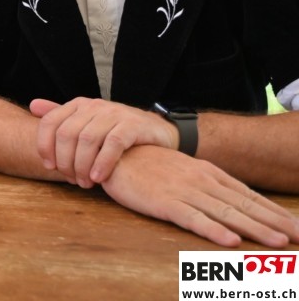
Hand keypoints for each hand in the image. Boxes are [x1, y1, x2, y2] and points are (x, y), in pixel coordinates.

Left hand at [31, 97, 175, 186]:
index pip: (50, 123)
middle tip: (72, 180)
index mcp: (78, 105)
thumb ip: (62, 116)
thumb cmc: (116, 132)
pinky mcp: (132, 125)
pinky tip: (99, 179)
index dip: (44, 146)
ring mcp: (114, 114)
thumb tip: (33, 106)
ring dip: (82, 166)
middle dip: (65, 161)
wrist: (156, 132)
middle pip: (67, 134)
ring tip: (85, 183)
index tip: (49, 167)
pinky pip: (112, 144)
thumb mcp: (87, 122)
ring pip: (87, 140)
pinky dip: (102, 163)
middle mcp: (93, 106)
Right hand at [102, 145, 298, 247]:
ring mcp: (184, 191)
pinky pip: (191, 218)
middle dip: (275, 223)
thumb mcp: (185, 171)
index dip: (275, 212)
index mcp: (209, 174)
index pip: (249, 196)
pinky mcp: (163, 202)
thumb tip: (236, 203)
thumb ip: (209, 186)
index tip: (297, 227)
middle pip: (245, 205)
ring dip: (253, 228)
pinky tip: (228, 239)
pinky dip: (211, 229)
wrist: (115, 153)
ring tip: (278, 243)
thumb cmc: (149, 165)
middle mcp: (202, 181)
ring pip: (225, 213)